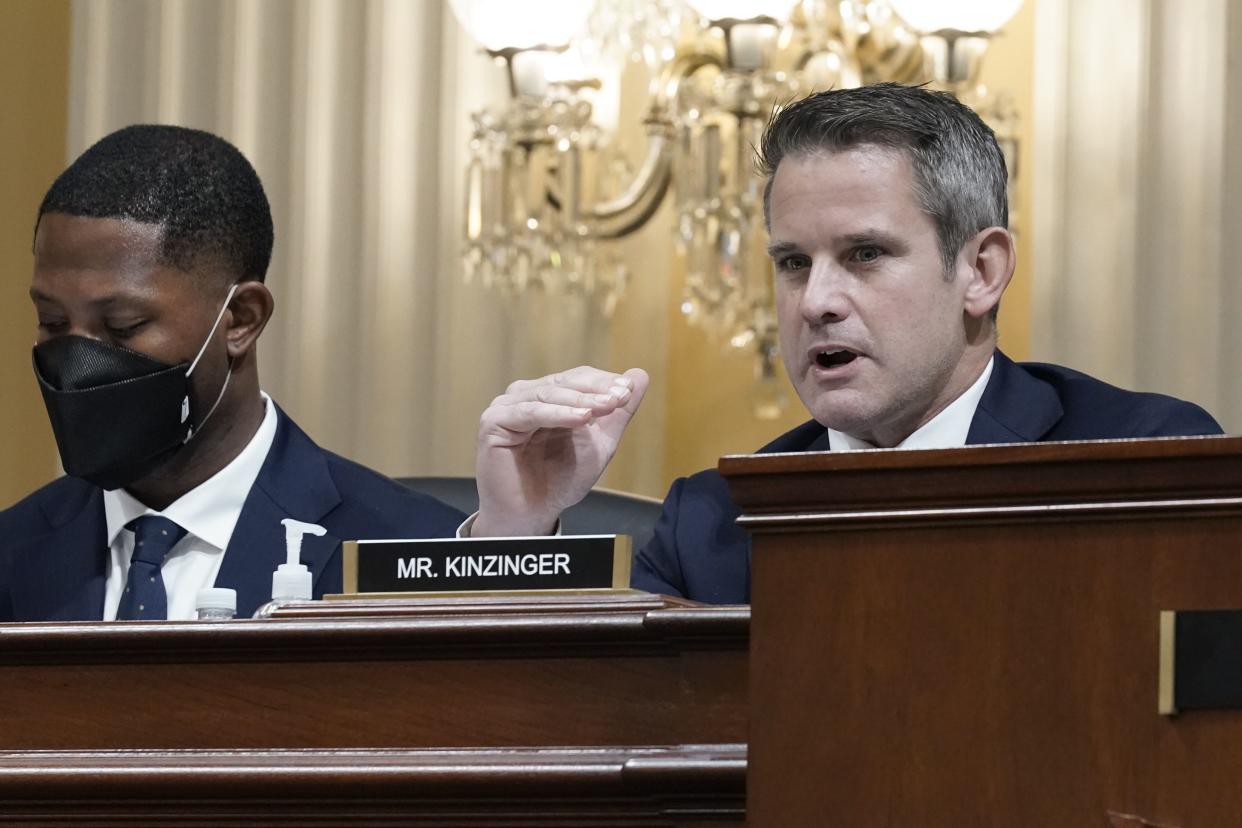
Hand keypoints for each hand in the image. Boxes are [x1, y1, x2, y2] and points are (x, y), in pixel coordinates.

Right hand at [472, 366, 648, 536]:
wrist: (533, 514)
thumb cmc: (561, 480)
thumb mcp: (599, 443)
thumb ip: (617, 412)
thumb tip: (640, 374)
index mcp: (548, 396)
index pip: (578, 378)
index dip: (603, 381)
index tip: (629, 390)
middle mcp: (526, 396)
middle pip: (564, 382)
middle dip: (596, 389)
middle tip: (621, 396)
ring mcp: (507, 407)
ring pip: (548, 394)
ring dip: (581, 400)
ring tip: (606, 406)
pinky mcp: (493, 422)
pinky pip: (529, 412)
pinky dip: (557, 413)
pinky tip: (580, 418)